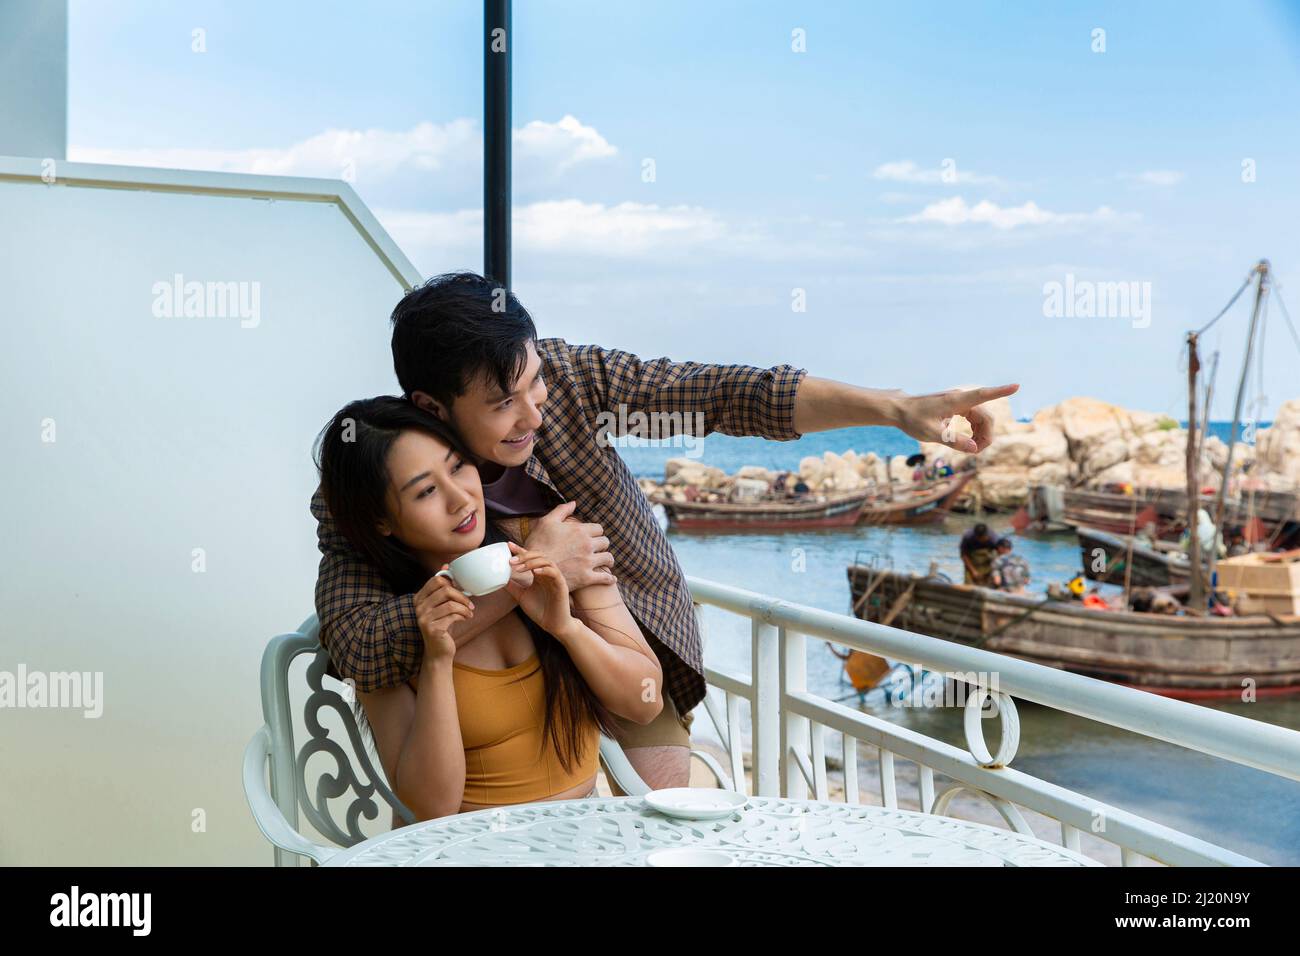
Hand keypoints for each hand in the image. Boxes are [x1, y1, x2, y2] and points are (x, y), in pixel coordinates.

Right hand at [412, 568, 474, 661]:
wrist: (439, 652)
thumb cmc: (442, 626)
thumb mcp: (442, 605)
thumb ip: (442, 588)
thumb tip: (446, 565)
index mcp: (419, 598)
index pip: (435, 580)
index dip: (452, 581)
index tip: (461, 589)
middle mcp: (418, 607)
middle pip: (445, 589)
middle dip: (461, 595)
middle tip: (470, 603)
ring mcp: (424, 618)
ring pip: (450, 603)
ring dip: (464, 607)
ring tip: (469, 612)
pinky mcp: (432, 628)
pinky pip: (453, 615)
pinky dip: (463, 615)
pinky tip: (466, 618)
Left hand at [504, 542, 575, 638]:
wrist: (553, 625)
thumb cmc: (540, 610)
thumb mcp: (521, 596)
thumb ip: (512, 586)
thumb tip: (498, 579)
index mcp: (539, 574)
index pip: (530, 557)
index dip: (520, 550)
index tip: (508, 545)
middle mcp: (547, 573)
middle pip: (538, 555)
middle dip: (524, 555)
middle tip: (511, 560)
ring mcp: (555, 578)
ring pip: (546, 561)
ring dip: (531, 562)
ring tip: (519, 568)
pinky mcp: (561, 585)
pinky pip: (554, 572)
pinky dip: (545, 570)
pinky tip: (536, 572)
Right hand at [522, 501, 615, 589]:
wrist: (531, 569)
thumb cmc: (537, 544)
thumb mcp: (546, 522)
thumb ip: (562, 510)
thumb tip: (574, 503)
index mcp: (579, 530)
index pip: (599, 528)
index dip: (595, 532)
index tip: (592, 537)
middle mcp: (587, 545)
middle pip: (605, 542)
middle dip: (601, 545)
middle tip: (597, 549)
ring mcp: (588, 562)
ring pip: (608, 558)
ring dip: (607, 559)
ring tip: (605, 562)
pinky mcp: (586, 578)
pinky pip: (605, 577)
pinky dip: (610, 578)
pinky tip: (611, 578)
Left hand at [891, 384, 1018, 452]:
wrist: (899, 410)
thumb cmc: (912, 420)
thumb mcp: (931, 434)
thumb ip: (954, 441)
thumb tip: (975, 449)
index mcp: (955, 401)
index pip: (982, 394)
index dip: (1000, 391)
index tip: (1016, 386)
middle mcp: (960, 398)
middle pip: (985, 416)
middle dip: (986, 434)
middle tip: (976, 452)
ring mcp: (959, 402)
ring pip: (980, 418)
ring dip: (981, 433)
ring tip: (972, 449)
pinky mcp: (956, 406)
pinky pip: (973, 418)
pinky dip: (974, 430)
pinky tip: (967, 441)